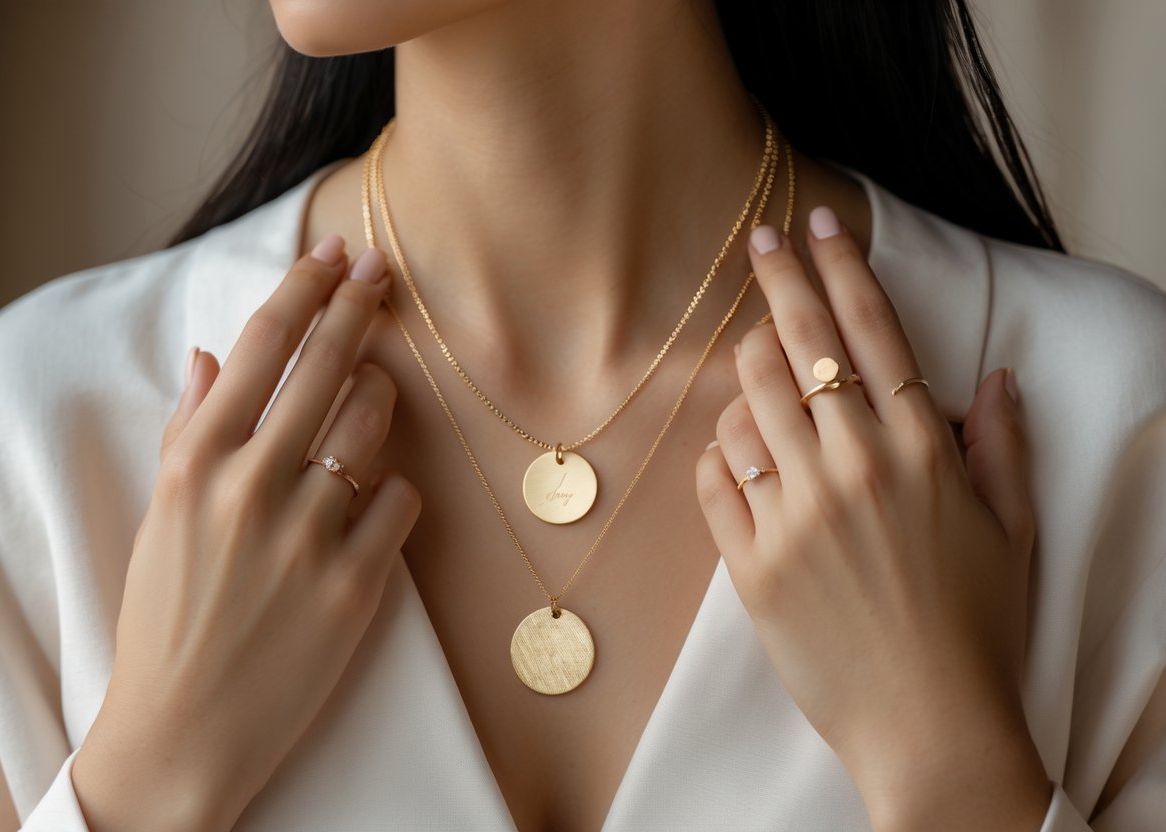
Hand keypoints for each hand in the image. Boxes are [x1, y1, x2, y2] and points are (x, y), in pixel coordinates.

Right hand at [72, 235, 420, 831]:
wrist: (183, 729)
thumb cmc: (167, 616)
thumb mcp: (160, 516)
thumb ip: (190, 431)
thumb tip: (216, 358)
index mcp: (196, 462)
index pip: (265, 345)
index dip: (306, 287)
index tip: (335, 253)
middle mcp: (253, 486)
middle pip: (327, 364)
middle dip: (360, 306)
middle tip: (384, 271)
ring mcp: (308, 535)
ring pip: (376, 422)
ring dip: (381, 397)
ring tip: (373, 393)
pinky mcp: (356, 585)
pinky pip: (401, 500)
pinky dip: (394, 491)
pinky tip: (374, 502)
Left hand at [695, 208, 1050, 830]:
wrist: (928, 723)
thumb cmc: (977, 626)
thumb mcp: (1012, 531)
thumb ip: (1002, 446)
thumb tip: (996, 377)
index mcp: (919, 451)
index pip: (871, 332)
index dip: (841, 266)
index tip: (814, 222)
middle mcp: (851, 467)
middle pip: (797, 348)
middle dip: (774, 284)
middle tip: (758, 245)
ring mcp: (794, 512)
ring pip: (746, 402)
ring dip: (746, 367)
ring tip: (756, 358)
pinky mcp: (750, 559)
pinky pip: (714, 476)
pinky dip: (718, 452)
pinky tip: (735, 449)